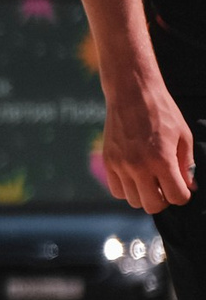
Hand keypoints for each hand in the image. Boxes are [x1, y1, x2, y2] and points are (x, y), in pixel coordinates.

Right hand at [100, 79, 194, 212]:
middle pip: (152, 205)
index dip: (183, 195)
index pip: (177, 197)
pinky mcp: (108, 162)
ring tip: (150, 181)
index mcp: (162, 160)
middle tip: (166, 187)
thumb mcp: (183, 136)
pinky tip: (135, 177)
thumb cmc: (162, 112)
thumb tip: (189, 187)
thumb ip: (186, 164)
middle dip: (164, 200)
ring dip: (144, 195)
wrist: (132, 94)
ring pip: (133, 200)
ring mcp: (121, 166)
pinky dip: (127, 189)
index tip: (183, 188)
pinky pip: (117, 190)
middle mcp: (139, 166)